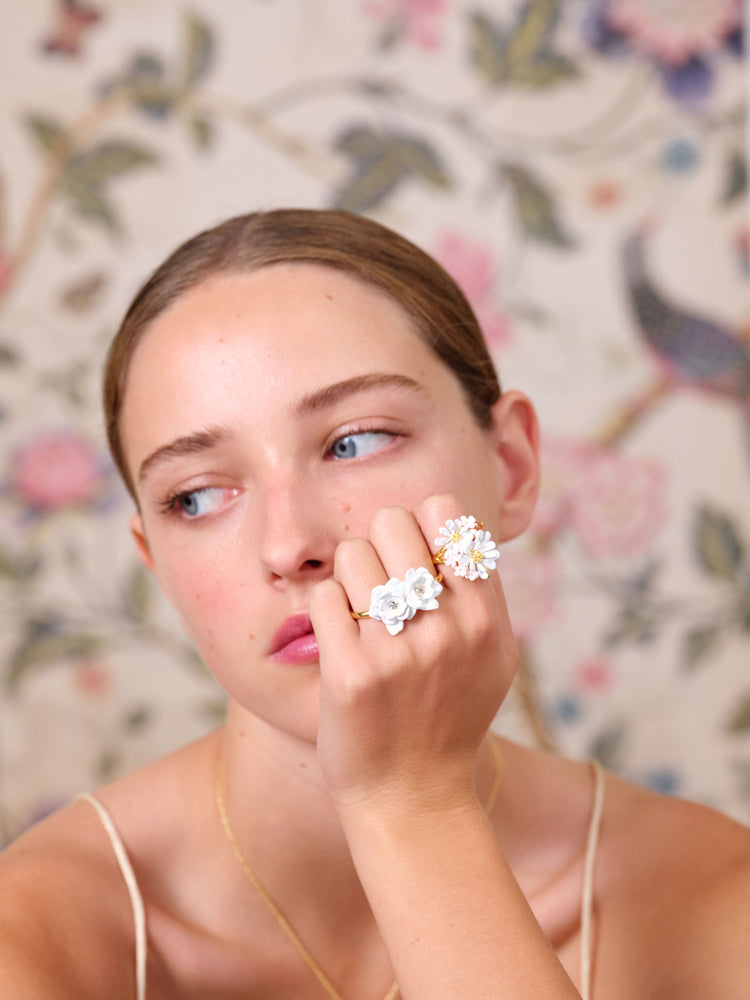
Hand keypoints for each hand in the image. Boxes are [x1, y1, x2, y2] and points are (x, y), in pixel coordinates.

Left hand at [309, 494, 518, 817]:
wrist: (413, 798)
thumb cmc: (450, 719)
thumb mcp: (493, 658)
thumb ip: (482, 591)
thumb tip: (455, 527)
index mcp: (485, 616)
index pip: (443, 513)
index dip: (420, 526)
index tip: (413, 560)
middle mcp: (448, 628)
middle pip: (390, 522)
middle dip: (377, 547)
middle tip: (379, 587)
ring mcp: (397, 651)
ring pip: (351, 555)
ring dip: (348, 580)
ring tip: (360, 618)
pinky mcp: (350, 673)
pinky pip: (324, 598)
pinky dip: (326, 613)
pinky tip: (341, 643)